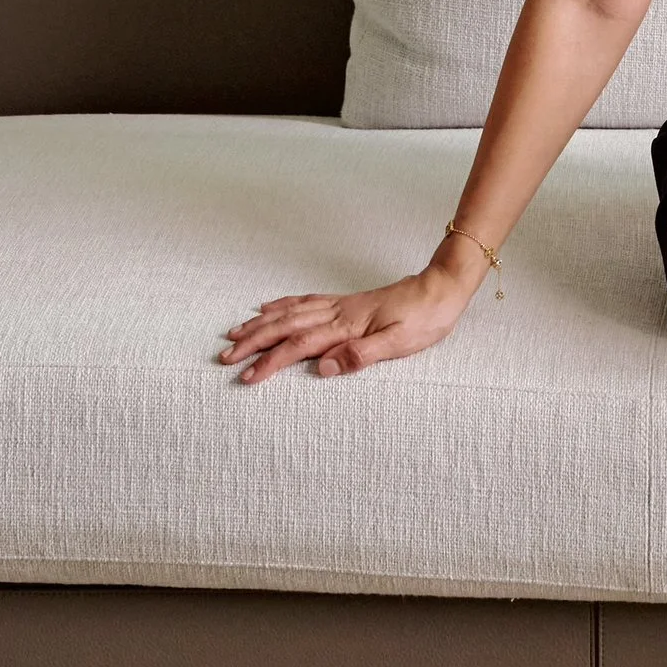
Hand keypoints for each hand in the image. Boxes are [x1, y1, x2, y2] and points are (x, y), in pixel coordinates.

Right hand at [218, 263, 470, 383]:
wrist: (442, 288)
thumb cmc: (424, 320)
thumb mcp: (400, 344)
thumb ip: (360, 355)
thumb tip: (322, 368)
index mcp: (347, 327)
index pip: (299, 346)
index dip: (270, 362)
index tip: (247, 377)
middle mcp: (338, 313)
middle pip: (285, 327)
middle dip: (253, 342)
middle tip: (225, 357)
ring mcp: (340, 305)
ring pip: (290, 313)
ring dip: (260, 324)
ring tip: (235, 333)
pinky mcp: (346, 302)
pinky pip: (305, 301)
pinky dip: (282, 304)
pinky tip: (269, 307)